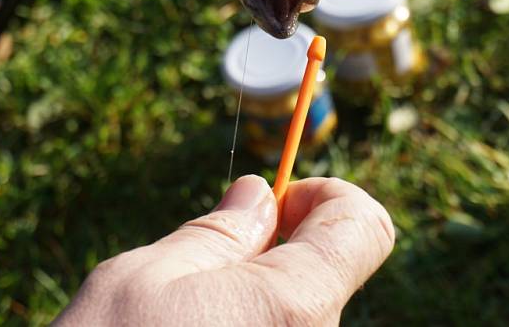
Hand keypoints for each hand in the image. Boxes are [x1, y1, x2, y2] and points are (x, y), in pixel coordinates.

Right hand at [53, 176, 394, 325]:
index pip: (365, 227)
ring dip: (256, 297)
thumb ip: (215, 233)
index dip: (325, 196)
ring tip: (187, 318)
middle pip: (328, 272)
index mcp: (294, 305)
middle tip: (207, 264)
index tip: (275, 205)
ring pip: (298, 312)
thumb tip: (258, 194)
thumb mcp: (143, 280)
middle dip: (278, 250)